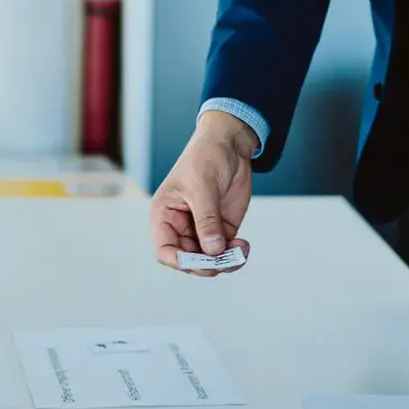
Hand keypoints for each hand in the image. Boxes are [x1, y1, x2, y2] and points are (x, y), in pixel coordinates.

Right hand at [149, 110, 256, 275]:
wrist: (230, 144)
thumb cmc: (206, 157)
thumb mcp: (203, 187)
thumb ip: (207, 220)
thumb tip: (212, 250)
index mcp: (165, 215)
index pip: (165, 250)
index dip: (179, 261)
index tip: (200, 262)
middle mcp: (181, 227)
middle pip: (189, 260)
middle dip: (207, 264)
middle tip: (224, 259)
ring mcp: (203, 229)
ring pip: (210, 260)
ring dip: (225, 262)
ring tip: (240, 251)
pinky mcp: (222, 228)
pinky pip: (226, 251)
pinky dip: (236, 254)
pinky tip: (244, 245)